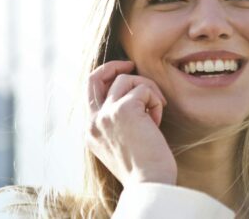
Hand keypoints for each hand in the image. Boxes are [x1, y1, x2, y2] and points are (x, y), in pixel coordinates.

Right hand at [85, 60, 176, 185]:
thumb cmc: (144, 168)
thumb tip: (132, 96)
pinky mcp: (124, 110)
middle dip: (114, 66)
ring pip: (127, 80)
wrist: (149, 183)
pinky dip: (156, 101)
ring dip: (148, 91)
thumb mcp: (122, 143)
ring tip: (156, 112)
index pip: (91, 92)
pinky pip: (144, 89)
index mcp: (90, 131)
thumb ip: (117, 122)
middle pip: (95, 77)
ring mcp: (106, 114)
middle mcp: (93, 121)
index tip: (125, 74)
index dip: (107, 78)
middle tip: (132, 64)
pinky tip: (157, 122)